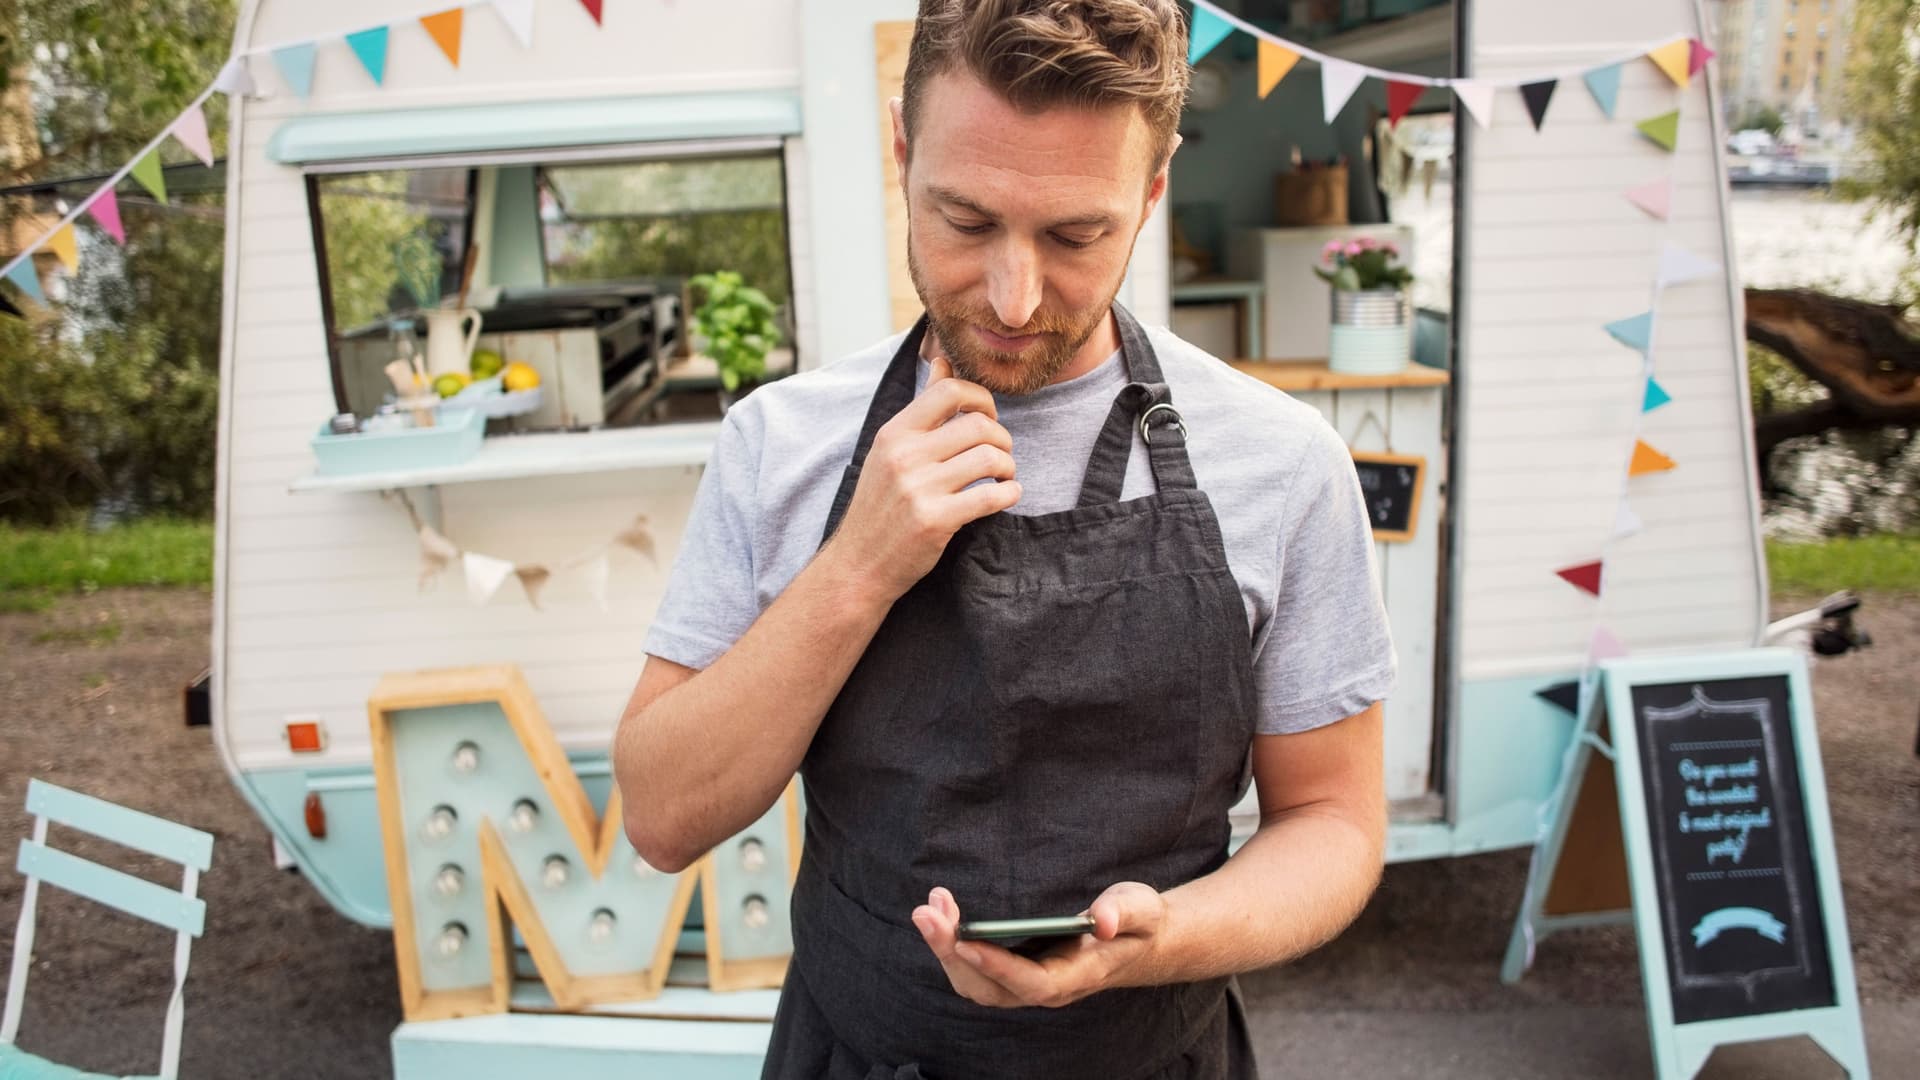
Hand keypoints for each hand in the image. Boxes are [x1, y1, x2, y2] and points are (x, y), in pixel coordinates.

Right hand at [825, 355, 1021, 603]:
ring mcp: (919, 488)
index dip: (981, 398)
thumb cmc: (879, 505)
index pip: (948, 391)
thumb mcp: (890, 450)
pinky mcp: (935, 520)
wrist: (858, 564)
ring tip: (1002, 476)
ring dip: (1008, 466)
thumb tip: (942, 360)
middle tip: (1001, 454)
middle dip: (1002, 437)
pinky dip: (1009, 493)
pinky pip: (991, 496)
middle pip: (977, 424)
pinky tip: (1006, 496)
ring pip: (989, 457)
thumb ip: (922, 407)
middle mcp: (904, 456)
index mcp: (894, 433)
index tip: (987, 418)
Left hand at [910, 883, 1167, 1008]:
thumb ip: (1123, 912)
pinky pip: (973, 969)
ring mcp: (1026, 984)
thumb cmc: (1135, 922)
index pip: (1032, 982)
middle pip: (989, 988)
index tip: (966, 941)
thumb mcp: (1141, 908)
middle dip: (952, 953)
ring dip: (945, 948)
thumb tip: (1101, 920)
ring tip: (929, 907)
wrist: (1134, 942)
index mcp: (1077, 976)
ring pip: (975, 983)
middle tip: (927, 913)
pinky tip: (942, 912)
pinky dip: (952, 943)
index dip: (997, 966)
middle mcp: (1046, 988)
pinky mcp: (1013, 973)